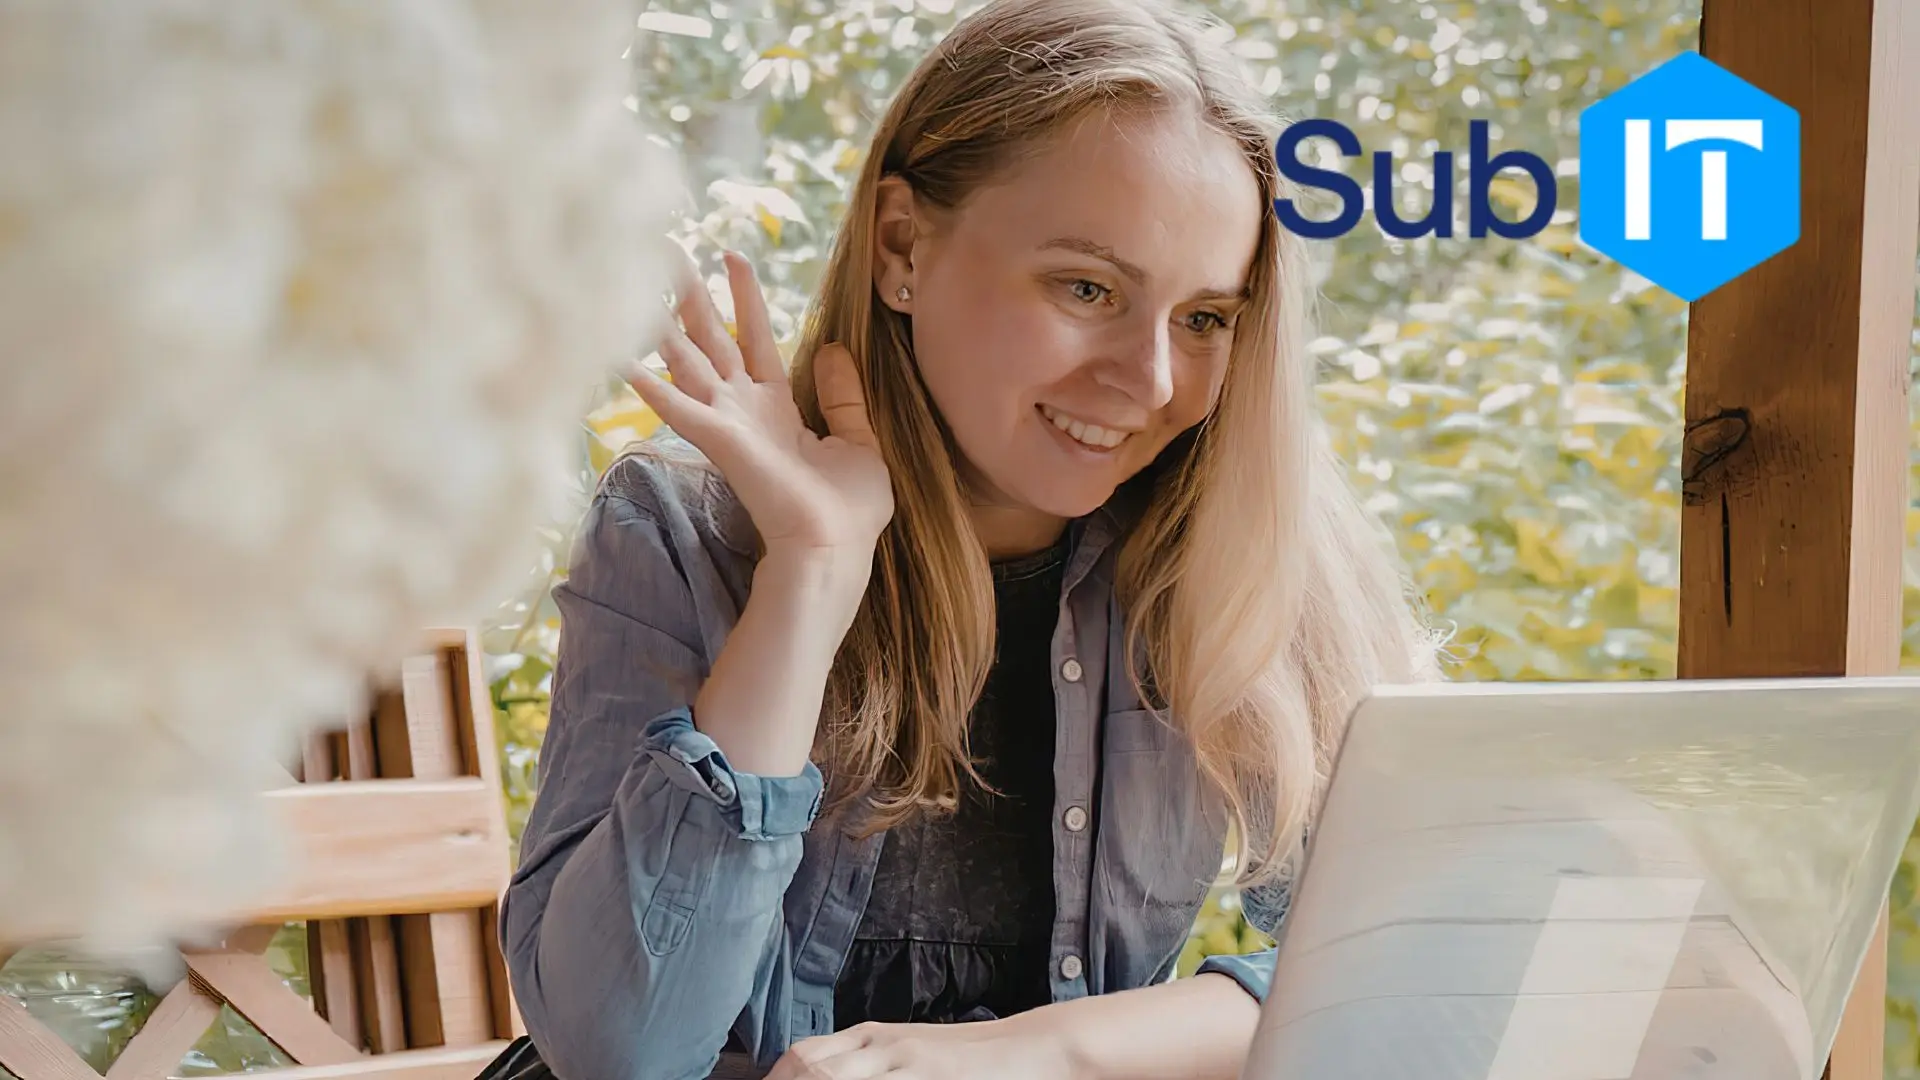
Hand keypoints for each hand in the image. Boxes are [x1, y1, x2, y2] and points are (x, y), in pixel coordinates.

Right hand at [625, 246, 893, 554]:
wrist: (835, 548)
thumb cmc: (849, 509)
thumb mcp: (858, 441)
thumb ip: (843, 396)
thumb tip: (832, 347)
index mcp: (777, 408)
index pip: (756, 339)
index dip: (745, 298)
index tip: (733, 256)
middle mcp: (744, 410)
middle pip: (712, 339)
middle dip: (692, 295)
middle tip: (668, 250)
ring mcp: (727, 422)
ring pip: (687, 359)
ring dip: (661, 320)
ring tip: (637, 280)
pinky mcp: (719, 439)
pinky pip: (675, 404)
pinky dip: (646, 381)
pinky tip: (616, 354)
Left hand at [766, 1019, 1078, 1079]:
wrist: (1032, 1048)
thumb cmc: (972, 1061)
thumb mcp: (915, 1057)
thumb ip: (876, 1067)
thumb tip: (830, 1076)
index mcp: (872, 1036)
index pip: (802, 1057)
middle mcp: (880, 1044)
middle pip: (807, 1067)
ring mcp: (904, 1061)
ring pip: (831, 1077)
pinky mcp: (927, 1075)